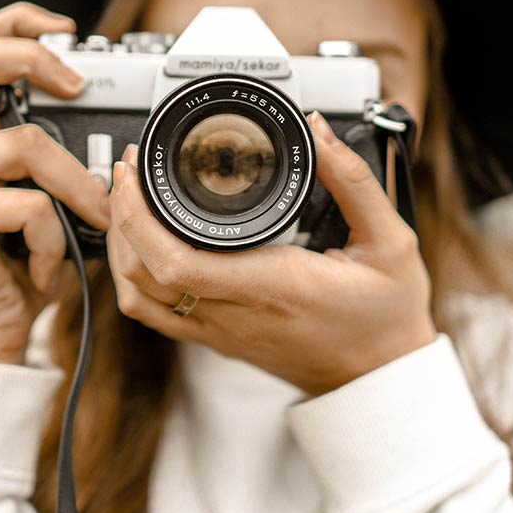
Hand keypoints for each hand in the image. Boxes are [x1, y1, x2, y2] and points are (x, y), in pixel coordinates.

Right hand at [0, 2, 110, 363]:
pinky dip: (57, 239)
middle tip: (77, 85)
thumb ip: (59, 154)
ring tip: (92, 222)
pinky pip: (30, 206)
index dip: (15, 24)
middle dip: (29, 56)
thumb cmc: (26, 260)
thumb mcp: (48, 196)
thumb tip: (116, 125)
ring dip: (77, 185)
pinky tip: (48, 268)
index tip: (66, 32)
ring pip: (24, 145)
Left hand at [105, 111, 434, 396]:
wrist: (382, 380)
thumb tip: (319, 132)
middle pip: (142, 275)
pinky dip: (134, 277)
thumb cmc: (387, 316)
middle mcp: (236, 313)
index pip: (176, 261)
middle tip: (130, 170)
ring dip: (120, 248)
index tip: (136, 169)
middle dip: (120, 216)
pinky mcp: (217, 340)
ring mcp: (220, 332)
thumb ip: (355, 182)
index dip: (138, 215)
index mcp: (273, 286)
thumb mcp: (392, 242)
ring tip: (128, 200)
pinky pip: (155, 314)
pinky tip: (143, 243)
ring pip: (138, 298)